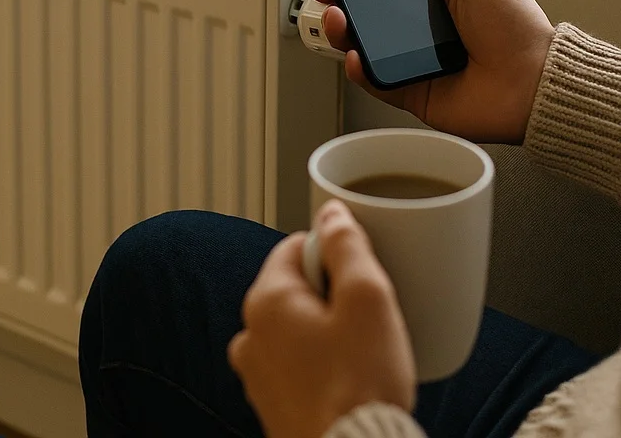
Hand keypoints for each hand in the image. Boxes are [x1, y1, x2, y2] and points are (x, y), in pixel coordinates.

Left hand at [228, 201, 415, 437]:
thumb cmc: (358, 388)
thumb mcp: (367, 298)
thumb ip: (348, 246)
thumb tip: (332, 213)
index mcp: (266, 302)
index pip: (296, 245)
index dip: (336, 252)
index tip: (363, 273)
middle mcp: (251, 337)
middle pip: (297, 287)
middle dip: (335, 294)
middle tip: (370, 316)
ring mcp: (258, 375)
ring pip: (298, 329)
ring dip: (330, 331)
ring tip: (365, 352)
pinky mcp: (273, 406)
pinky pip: (299, 366)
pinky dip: (324, 365)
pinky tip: (352, 380)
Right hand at [307, 0, 553, 143]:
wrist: (534, 82)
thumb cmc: (518, 27)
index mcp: (440, 0)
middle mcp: (424, 32)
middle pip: (369, 13)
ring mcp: (416, 63)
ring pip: (365, 45)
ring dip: (343, 30)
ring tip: (338, 17)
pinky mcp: (413, 93)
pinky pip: (377, 81)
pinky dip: (361, 70)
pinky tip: (356, 55)